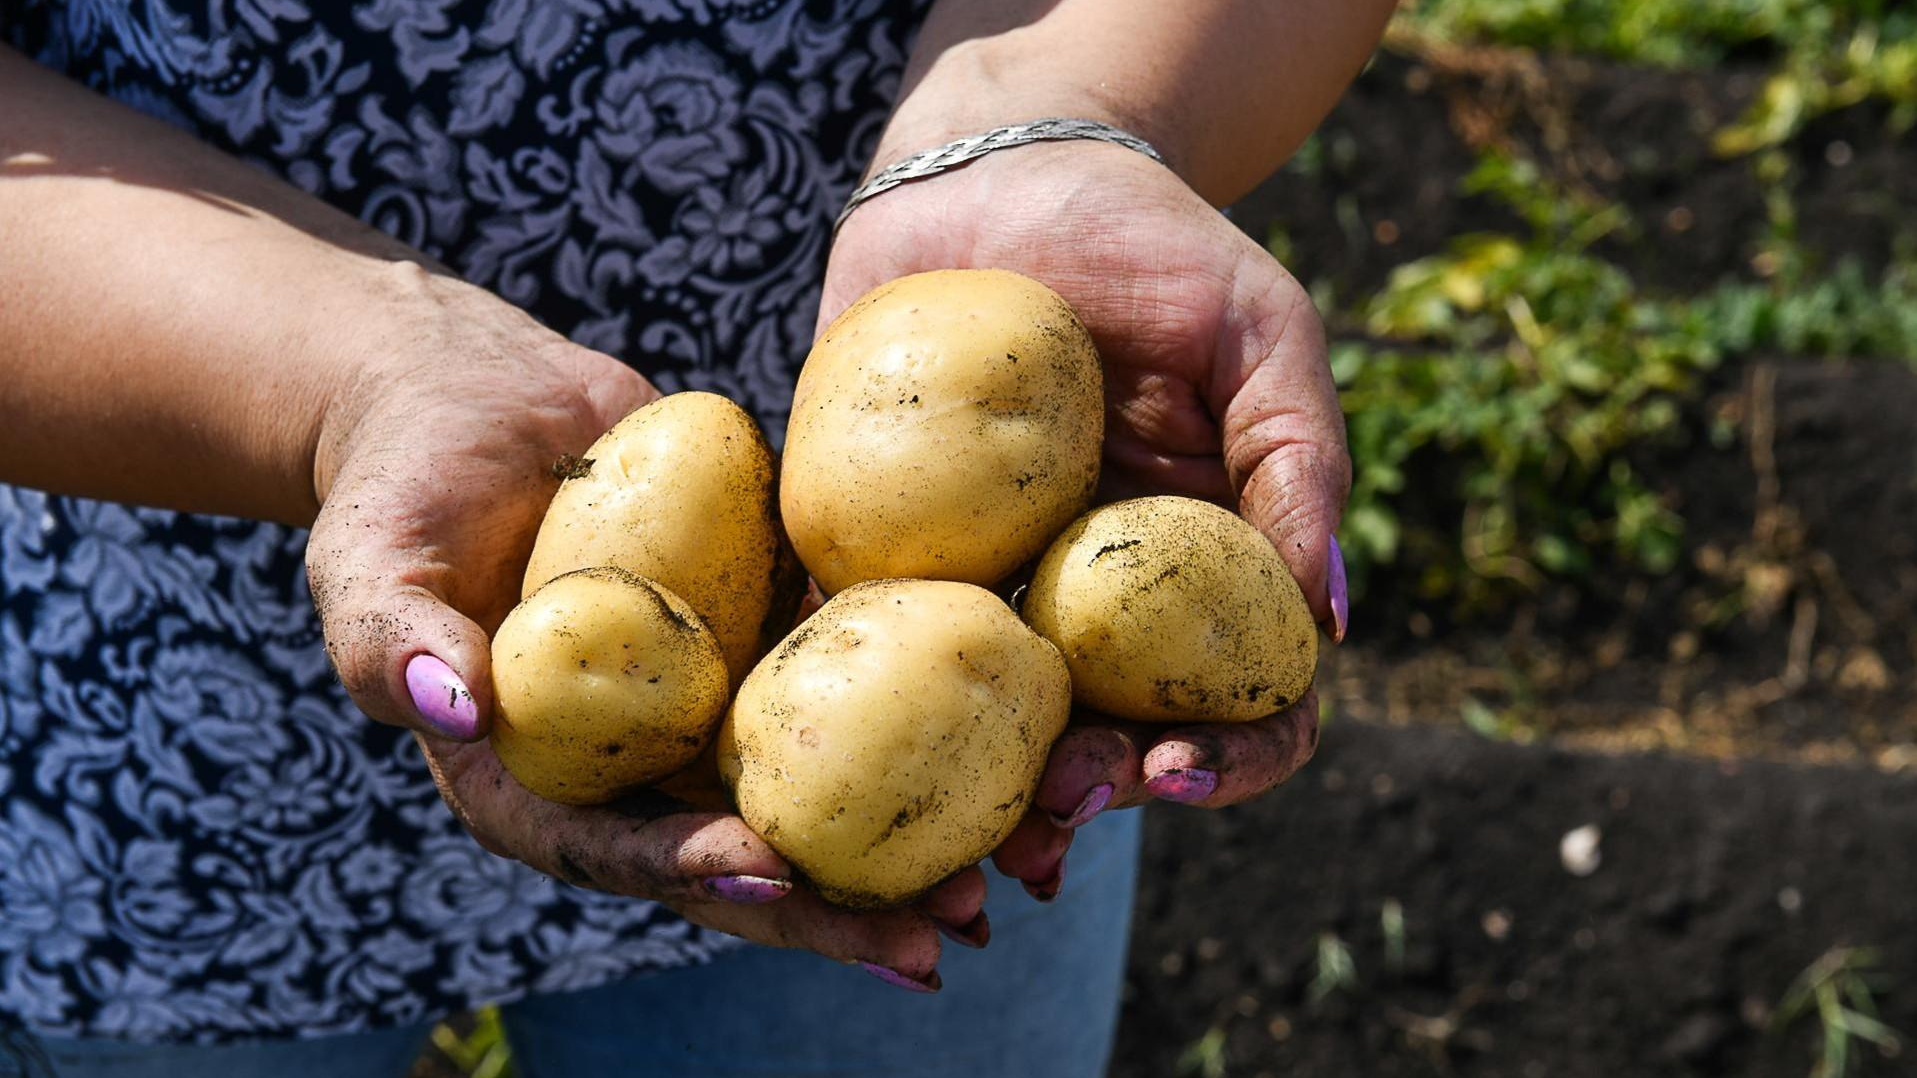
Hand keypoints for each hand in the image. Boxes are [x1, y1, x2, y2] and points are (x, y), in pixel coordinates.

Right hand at [305, 268, 977, 988]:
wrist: (478, 401)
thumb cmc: (403, 483)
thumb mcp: (368, 561)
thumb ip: (391, 641)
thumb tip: (452, 707)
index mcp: (540, 779)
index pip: (619, 848)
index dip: (694, 871)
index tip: (775, 877)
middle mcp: (635, 761)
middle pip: (741, 849)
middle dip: (838, 903)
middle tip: (945, 934)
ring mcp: (706, 702)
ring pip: (814, 782)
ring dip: (907, 832)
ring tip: (1010, 866)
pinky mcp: (761, 632)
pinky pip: (844, 677)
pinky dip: (921, 712)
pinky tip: (1012, 738)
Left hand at [820, 141, 1350, 897]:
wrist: (997, 172)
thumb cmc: (1150, 244)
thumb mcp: (1256, 329)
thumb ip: (1297, 459)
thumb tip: (1332, 621)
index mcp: (1195, 574)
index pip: (1237, 702)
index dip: (1222, 758)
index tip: (1174, 766)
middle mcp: (1091, 604)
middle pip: (1106, 736)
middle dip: (1088, 796)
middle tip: (1057, 809)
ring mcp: (983, 587)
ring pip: (984, 723)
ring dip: (977, 798)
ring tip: (957, 842)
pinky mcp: (876, 551)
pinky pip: (862, 640)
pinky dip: (852, 707)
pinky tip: (834, 752)